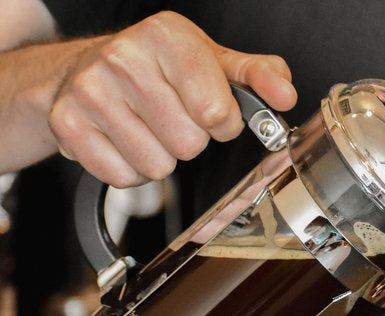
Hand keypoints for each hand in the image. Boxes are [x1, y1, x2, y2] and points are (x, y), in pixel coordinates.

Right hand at [48, 11, 296, 186]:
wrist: (85, 69)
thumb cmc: (160, 69)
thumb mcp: (214, 61)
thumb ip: (259, 76)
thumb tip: (284, 95)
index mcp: (168, 37)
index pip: (217, 111)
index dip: (223, 123)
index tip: (212, 112)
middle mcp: (124, 57)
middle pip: (189, 145)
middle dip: (190, 141)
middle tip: (173, 118)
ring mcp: (91, 91)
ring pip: (157, 166)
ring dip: (161, 158)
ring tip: (148, 129)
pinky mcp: (68, 124)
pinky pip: (123, 177)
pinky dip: (130, 169)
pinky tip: (124, 141)